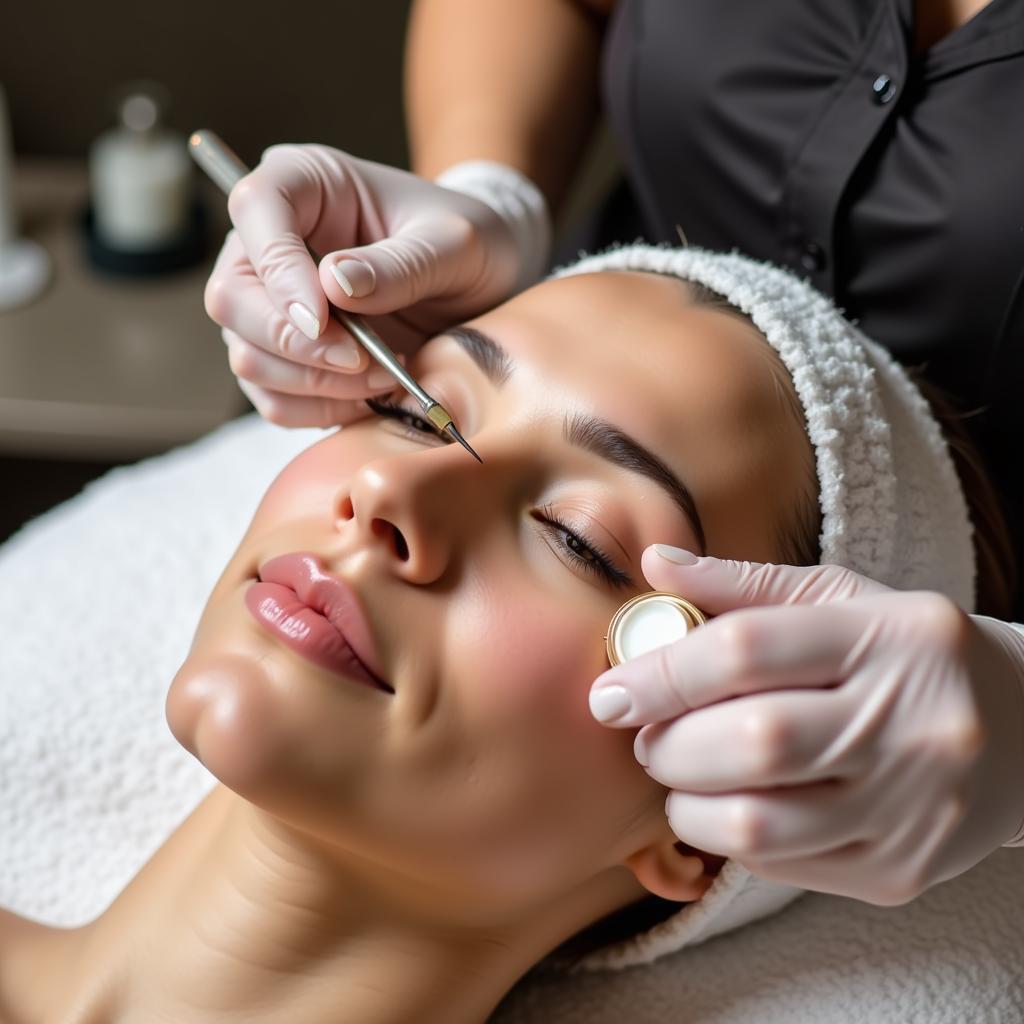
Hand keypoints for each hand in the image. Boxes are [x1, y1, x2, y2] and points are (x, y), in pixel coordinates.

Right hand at [204, 144, 524, 425]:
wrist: (478, 288)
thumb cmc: (466, 243)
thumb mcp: (456, 244)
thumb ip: (401, 264)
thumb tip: (333, 284)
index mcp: (305, 183)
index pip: (256, 208)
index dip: (279, 270)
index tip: (323, 318)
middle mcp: (271, 241)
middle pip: (232, 296)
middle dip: (295, 343)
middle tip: (364, 361)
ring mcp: (269, 303)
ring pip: (246, 354)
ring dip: (312, 382)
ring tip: (384, 376)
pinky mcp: (284, 357)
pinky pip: (273, 398)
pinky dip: (317, 409)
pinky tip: (367, 396)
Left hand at [589, 546, 1023, 903]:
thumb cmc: (907, 652)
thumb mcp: (841, 598)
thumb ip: (743, 585)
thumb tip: (652, 563)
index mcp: (890, 637)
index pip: (746, 650)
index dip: (661, 674)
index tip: (610, 693)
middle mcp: (912, 723)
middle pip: (751, 743)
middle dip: (668, 745)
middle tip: (646, 738)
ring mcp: (912, 807)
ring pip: (758, 824)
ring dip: (687, 804)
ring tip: (681, 776)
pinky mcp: (901, 870)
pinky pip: (781, 866)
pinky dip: (733, 838)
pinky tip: (734, 804)